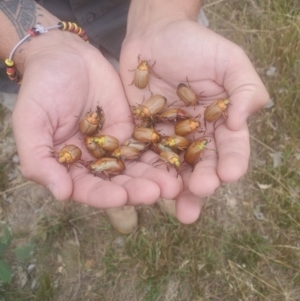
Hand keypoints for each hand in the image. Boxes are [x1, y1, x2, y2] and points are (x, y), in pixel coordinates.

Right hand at [11, 34, 181, 208]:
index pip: (87, 188)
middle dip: (137, 189)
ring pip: (137, 167)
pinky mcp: (132, 129)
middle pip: (118, 182)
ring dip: (155, 176)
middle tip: (157, 193)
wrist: (65, 57)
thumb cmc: (42, 88)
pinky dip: (161, 152)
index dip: (103, 195)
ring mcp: (116, 146)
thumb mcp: (31, 122)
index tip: (120, 197)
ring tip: (173, 184)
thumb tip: (61, 194)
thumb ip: (39, 159)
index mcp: (70, 166)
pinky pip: (148, 143)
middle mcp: (95, 161)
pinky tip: (176, 159)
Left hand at [120, 13, 268, 221]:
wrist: (154, 38)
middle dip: (203, 180)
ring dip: (178, 190)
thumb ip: (244, 88)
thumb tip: (241, 120)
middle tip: (201, 191)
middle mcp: (196, 136)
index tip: (229, 173)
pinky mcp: (144, 136)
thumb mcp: (228, 60)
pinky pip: (146, 157)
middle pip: (202, 164)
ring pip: (175, 169)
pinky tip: (148, 189)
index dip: (232, 160)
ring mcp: (169, 138)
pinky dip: (148, 175)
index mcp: (220, 121)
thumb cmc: (194, 45)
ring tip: (180, 210)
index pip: (231, 146)